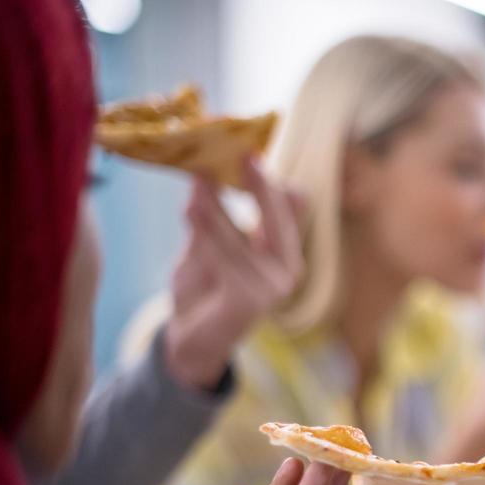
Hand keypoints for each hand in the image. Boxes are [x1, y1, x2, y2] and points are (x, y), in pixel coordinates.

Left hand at [163, 162, 304, 390]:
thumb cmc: (203, 287)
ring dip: (220, 204)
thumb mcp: (206, 241)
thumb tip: (202, 170)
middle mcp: (289, 265)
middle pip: (284, 213)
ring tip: (196, 177)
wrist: (190, 339)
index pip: (294, 203)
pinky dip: (209, 230)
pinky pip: (229, 256)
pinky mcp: (253, 300)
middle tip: (239, 151)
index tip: (245, 145)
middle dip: (261, 182)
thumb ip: (210, 212)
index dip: (274, 174)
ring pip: (249, 231)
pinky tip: (191, 208)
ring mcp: (275, 285)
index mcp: (284, 248)